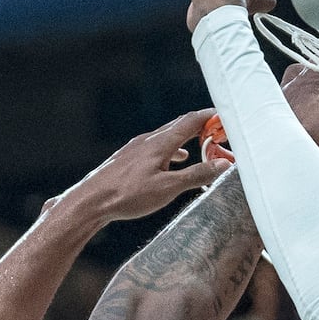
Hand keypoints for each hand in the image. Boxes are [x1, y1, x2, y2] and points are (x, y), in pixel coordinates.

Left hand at [60, 110, 231, 222]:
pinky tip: (173, 162)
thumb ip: (196, 175)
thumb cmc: (128, 195)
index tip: (227, 119)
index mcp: (160, 143)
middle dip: (202, 129)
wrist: (92, 201)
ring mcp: (137, 148)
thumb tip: (222, 164)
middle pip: (180, 126)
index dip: (211, 118)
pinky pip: (157, 148)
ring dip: (188, 140)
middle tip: (220, 135)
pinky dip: (172, 151)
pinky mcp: (129, 158)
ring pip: (168, 137)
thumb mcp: (168, 188)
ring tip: (202, 150)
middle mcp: (148, 140)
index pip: (191, 121)